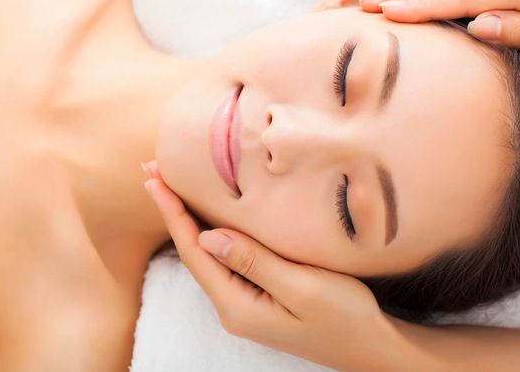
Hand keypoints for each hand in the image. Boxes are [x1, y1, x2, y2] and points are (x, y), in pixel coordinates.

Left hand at [141, 161, 431, 370]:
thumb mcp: (302, 287)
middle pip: (193, 251)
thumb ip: (254, 262)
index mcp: (237, 305)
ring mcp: (244, 302)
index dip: (172, 212)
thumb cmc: (343, 317)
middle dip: (172, 211)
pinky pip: (225, 258)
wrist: (368, 347)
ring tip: (169, 188)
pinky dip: (210, 231)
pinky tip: (207, 217)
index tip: (154, 179)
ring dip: (187, 219)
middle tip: (152, 173)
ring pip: (206, 254)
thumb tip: (208, 236)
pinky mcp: (258, 296)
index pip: (194, 251)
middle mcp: (232, 306)